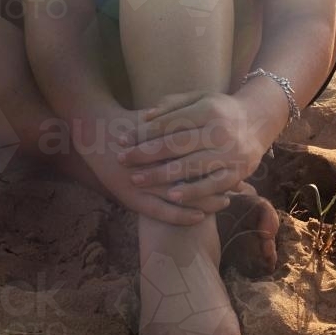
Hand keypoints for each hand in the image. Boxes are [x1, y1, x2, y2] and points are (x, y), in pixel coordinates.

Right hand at [73, 106, 233, 224]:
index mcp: (163, 139)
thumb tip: (212, 122)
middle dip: (218, 180)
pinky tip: (198, 216)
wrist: (96, 132)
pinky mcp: (133, 198)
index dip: (219, 158)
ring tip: (225, 201)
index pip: (199, 151)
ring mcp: (143, 181)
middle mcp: (155, 161)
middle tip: (239, 185)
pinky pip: (161, 212)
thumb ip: (179, 119)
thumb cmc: (130, 123)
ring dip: (204, 199)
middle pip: (194, 173)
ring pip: (181, 195)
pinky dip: (181, 214)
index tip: (239, 162)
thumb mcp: (156, 117)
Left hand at [115, 90, 270, 210]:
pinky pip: (212, 185)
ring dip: (161, 175)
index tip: (122, 140)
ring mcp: (230, 153)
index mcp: (209, 109)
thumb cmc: (221, 109)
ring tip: (137, 180)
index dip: (144, 132)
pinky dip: (192, 192)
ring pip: (191, 166)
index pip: (170, 122)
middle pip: (176, 144)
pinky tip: (171, 196)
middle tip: (122, 160)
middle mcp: (220, 130)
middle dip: (146, 153)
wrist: (260, 120)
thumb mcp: (200, 97)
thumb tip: (144, 116)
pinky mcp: (237, 172)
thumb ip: (173, 104)